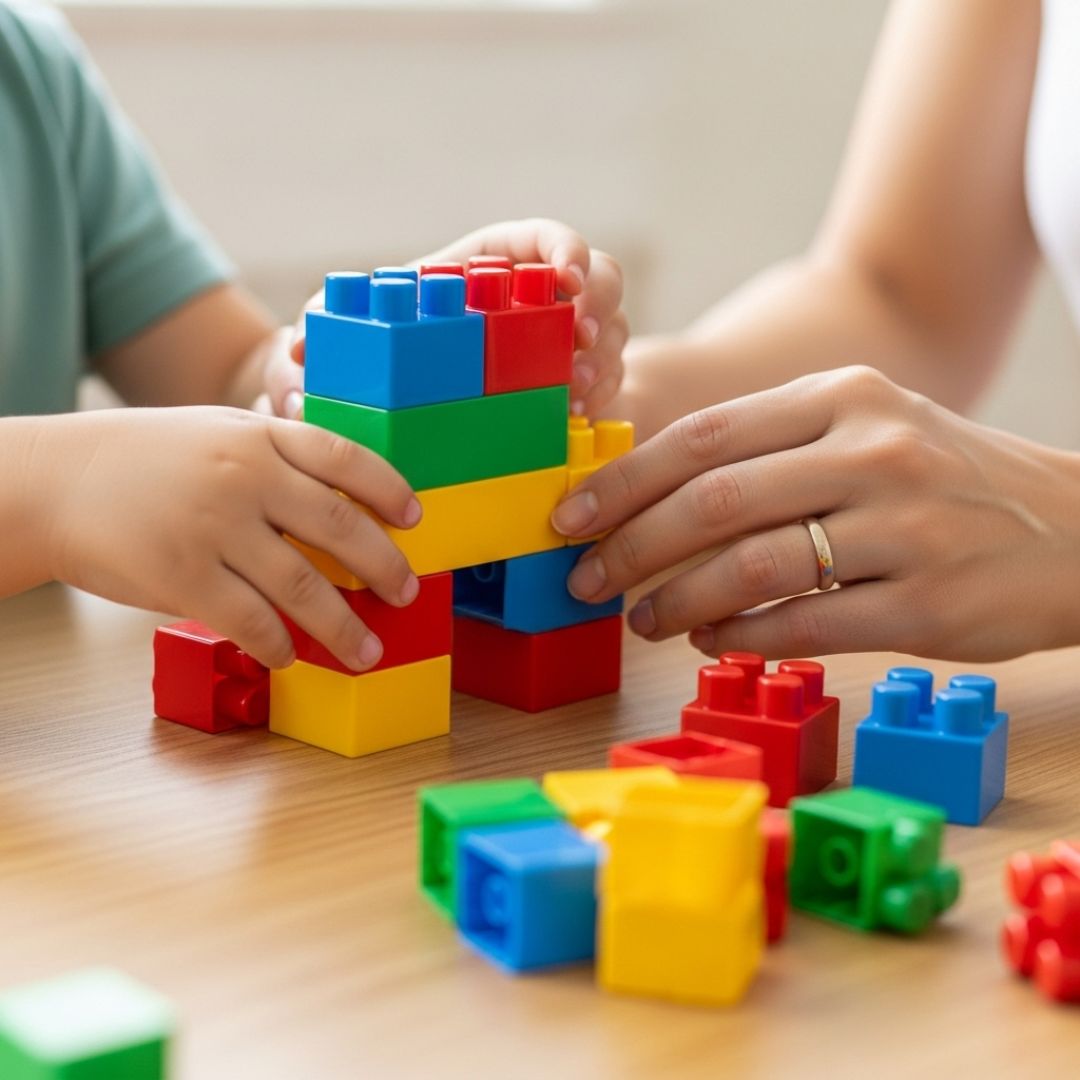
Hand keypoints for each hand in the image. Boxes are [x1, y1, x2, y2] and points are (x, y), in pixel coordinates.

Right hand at [38, 408, 420, 669]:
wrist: (57, 482)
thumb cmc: (147, 461)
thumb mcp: (216, 434)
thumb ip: (275, 457)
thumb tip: (342, 504)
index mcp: (257, 438)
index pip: (343, 458)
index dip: (389, 489)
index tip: (415, 519)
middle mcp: (244, 478)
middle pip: (339, 527)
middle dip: (384, 567)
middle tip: (406, 594)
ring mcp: (214, 527)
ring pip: (303, 587)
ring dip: (344, 627)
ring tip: (367, 651)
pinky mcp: (182, 576)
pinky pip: (250, 621)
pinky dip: (279, 645)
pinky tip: (290, 656)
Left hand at [262, 218, 626, 418]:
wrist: (398, 403)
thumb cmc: (374, 352)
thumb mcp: (346, 335)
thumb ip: (322, 332)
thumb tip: (298, 353)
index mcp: (491, 265)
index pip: (545, 239)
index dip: (566, 250)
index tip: (566, 277)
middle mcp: (536, 300)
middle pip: (599, 283)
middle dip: (597, 309)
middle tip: (577, 341)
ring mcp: (560, 345)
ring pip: (610, 336)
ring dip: (600, 362)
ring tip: (573, 393)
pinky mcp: (570, 389)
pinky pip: (606, 386)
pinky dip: (596, 401)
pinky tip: (571, 420)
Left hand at [550, 366, 1079, 660]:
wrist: (1079, 529)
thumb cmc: (947, 478)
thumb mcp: (869, 428)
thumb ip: (771, 451)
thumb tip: (658, 502)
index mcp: (843, 396)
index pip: (703, 437)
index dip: (623, 482)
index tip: (570, 517)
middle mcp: (871, 450)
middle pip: (713, 500)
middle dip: (630, 547)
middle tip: (587, 581)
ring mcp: (903, 527)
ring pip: (750, 566)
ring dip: (676, 600)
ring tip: (642, 620)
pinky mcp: (926, 602)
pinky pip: (803, 624)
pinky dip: (741, 636)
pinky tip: (712, 639)